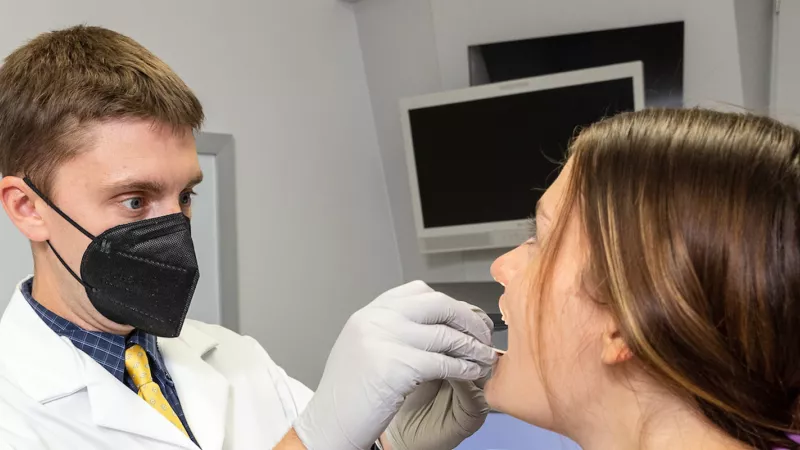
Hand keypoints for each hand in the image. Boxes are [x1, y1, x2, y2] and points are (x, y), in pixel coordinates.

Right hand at [293, 281, 495, 449]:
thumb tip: (436, 324)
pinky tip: (472, 373)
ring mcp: (384, 340)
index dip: (449, 303)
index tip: (464, 317)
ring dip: (472, 347)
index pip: (419, 291)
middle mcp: (376, 320)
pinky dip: (464, 368)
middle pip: (438, 304)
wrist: (327, 425)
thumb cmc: (347, 396)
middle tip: (483, 334)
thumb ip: (392, 329)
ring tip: (484, 357)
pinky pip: (443, 362)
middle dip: (468, 319)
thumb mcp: (364, 347)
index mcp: (369, 313)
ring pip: (445, 334)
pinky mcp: (396, 367)